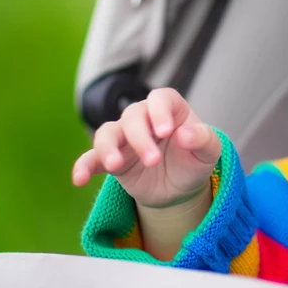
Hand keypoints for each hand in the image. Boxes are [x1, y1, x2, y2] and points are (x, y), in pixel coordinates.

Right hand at [71, 88, 219, 210]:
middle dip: (140, 137)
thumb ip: (203, 139)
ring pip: (107, 132)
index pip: (160, 98)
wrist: (180, 188)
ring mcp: (124, 137)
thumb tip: (184, 135)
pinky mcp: (110, 158)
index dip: (160, 111)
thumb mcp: (208, 152)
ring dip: (108, 147)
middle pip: (133, 116)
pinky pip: (92, 158)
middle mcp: (144, 118)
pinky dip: (83, 166)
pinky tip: (79, 179)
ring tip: (114, 165)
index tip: (165, 132)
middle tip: (153, 160)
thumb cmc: (194, 161)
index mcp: (170, 109)